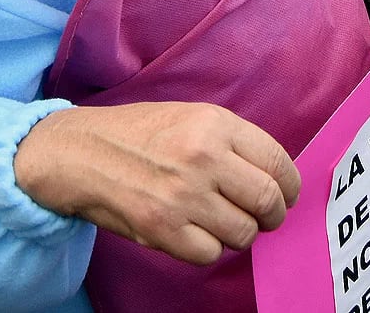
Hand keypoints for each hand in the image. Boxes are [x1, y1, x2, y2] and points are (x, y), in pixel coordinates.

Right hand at [14, 102, 299, 266]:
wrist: (80, 152)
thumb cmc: (136, 134)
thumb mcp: (189, 116)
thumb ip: (231, 141)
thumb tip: (274, 175)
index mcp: (215, 123)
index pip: (278, 162)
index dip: (289, 186)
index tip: (286, 196)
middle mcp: (204, 157)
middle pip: (268, 200)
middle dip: (272, 215)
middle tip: (262, 218)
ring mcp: (184, 195)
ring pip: (243, 232)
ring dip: (238, 233)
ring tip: (219, 222)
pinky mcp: (164, 228)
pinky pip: (211, 253)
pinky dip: (207, 248)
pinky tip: (194, 232)